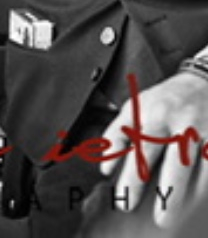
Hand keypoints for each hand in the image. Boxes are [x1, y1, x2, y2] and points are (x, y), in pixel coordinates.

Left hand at [100, 72, 207, 227]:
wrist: (204, 81)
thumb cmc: (165, 99)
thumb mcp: (135, 107)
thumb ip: (117, 135)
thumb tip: (105, 169)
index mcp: (155, 114)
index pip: (142, 152)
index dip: (132, 180)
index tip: (125, 201)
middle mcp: (183, 124)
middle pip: (176, 167)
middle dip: (167, 197)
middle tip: (160, 222)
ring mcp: (207, 134)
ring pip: (202, 174)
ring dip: (190, 200)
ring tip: (176, 218)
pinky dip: (205, 189)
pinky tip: (197, 203)